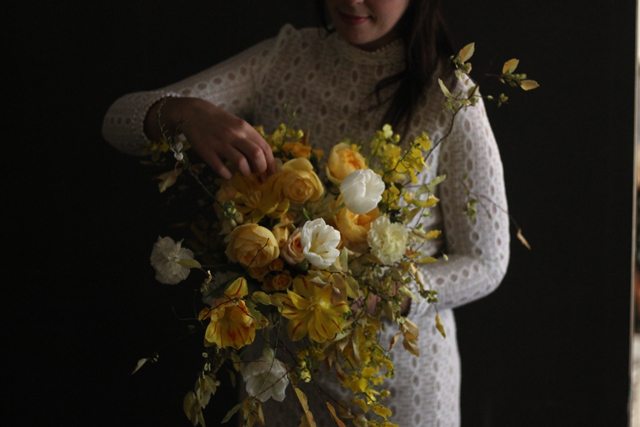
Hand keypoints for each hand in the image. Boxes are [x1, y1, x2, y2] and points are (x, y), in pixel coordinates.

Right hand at [147, 97, 275, 178]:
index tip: (271, 174)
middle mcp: (235, 135)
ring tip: (243, 172)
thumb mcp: (238, 124)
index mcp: (244, 128)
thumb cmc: (219, 121)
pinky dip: (227, 174)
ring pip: (241, 162)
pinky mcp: (207, 152)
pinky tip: (228, 173)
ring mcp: (220, 143)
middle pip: (256, 155)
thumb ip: (249, 138)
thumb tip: (264, 158)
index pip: (265, 147)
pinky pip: (221, 169)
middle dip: (261, 169)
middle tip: (258, 174)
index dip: (271, 163)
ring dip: (245, 172)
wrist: (193, 113)